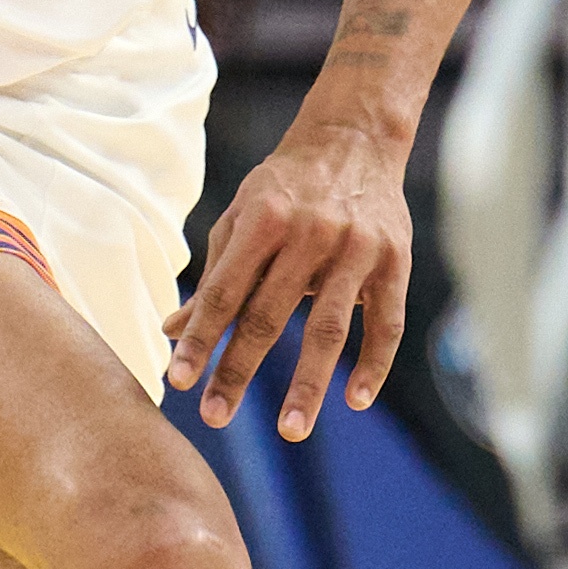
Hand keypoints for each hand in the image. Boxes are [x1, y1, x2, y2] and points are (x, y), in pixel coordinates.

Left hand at [164, 113, 409, 437]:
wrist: (355, 139)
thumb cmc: (284, 186)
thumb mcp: (240, 218)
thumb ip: (213, 276)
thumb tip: (173, 329)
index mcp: (262, 221)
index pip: (224, 293)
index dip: (200, 340)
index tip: (177, 382)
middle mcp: (309, 233)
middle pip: (269, 316)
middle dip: (238, 370)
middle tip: (215, 418)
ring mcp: (356, 249)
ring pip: (330, 328)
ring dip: (309, 383)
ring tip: (291, 429)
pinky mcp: (394, 261)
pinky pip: (385, 323)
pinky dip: (373, 364)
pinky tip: (355, 400)